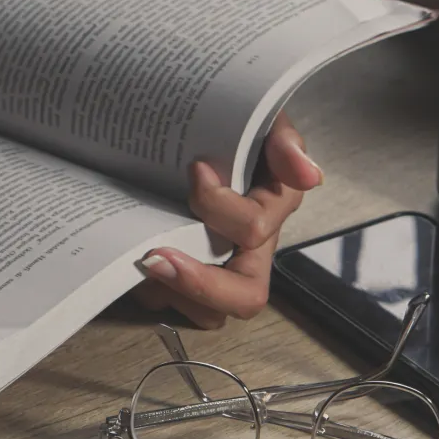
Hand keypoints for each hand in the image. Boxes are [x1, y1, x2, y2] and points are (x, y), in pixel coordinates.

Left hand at [133, 112, 321, 328]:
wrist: (186, 134)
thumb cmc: (230, 134)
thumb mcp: (263, 126)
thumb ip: (285, 145)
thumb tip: (310, 176)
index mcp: (268, 216)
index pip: (254, 230)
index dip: (220, 206)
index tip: (195, 171)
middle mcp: (245, 253)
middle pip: (244, 297)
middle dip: (200, 285)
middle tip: (155, 258)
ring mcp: (212, 270)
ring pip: (206, 312)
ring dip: (169, 291)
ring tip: (140, 257)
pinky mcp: (179, 280)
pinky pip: (168, 304)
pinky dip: (147, 289)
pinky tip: (128, 257)